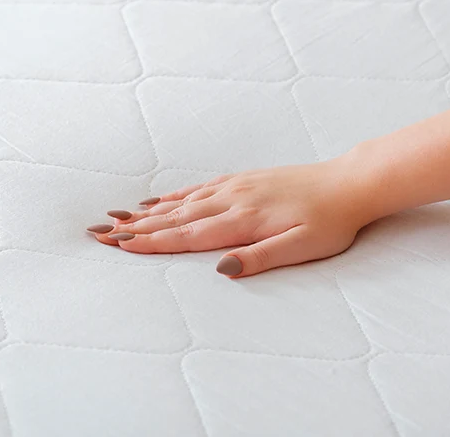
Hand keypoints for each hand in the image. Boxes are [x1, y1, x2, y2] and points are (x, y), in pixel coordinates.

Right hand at [87, 155, 375, 277]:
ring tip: (119, 216)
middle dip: (136, 227)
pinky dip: (176, 195)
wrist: (350, 183)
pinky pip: (201, 188)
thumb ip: (261, 257)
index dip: (151, 242)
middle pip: (175, 217)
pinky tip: (162, 199)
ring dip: (149, 211)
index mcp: (244, 221)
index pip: (188, 236)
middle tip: (99, 232)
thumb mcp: (303, 247)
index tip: (119, 244)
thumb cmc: (331, 221)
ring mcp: (237, 187)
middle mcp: (233, 200)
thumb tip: (221, 268)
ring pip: (183, 201)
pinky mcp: (245, 180)